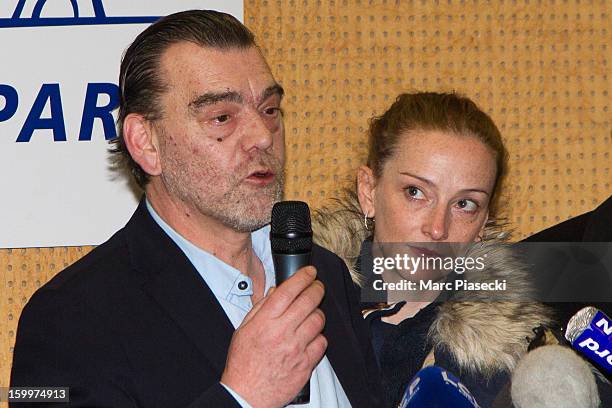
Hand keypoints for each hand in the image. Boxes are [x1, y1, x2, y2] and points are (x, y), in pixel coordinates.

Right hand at [221, 266, 326, 407]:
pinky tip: (311, 336)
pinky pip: (322, 342)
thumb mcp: (243, 329)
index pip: (289, 290)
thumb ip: (261, 308)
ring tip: (312, 312)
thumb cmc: (243, 363)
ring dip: (318, 312)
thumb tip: (276, 291)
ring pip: (318, 320)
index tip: (309, 272)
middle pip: (309, 300)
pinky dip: (319, 336)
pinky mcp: (306, 364)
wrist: (246, 395)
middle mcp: (282, 332)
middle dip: (317, 288)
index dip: (303, 276)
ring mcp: (296, 348)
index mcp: (265, 321)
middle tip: (317, 286)